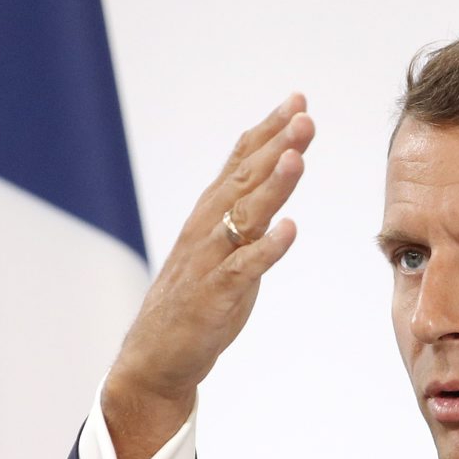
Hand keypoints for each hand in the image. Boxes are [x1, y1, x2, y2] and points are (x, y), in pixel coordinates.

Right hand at [104, 94, 314, 458]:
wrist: (155, 357)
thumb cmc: (194, 299)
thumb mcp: (221, 244)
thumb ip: (244, 209)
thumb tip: (276, 169)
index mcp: (209, 215)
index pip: (240, 163)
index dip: (268, 131)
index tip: (296, 101)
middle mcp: (207, 229)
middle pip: (244, 180)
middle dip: (276, 146)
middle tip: (303, 116)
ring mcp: (209, 261)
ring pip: (243, 216)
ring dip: (271, 186)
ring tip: (296, 158)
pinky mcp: (214, 296)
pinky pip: (244, 268)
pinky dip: (267, 249)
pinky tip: (289, 229)